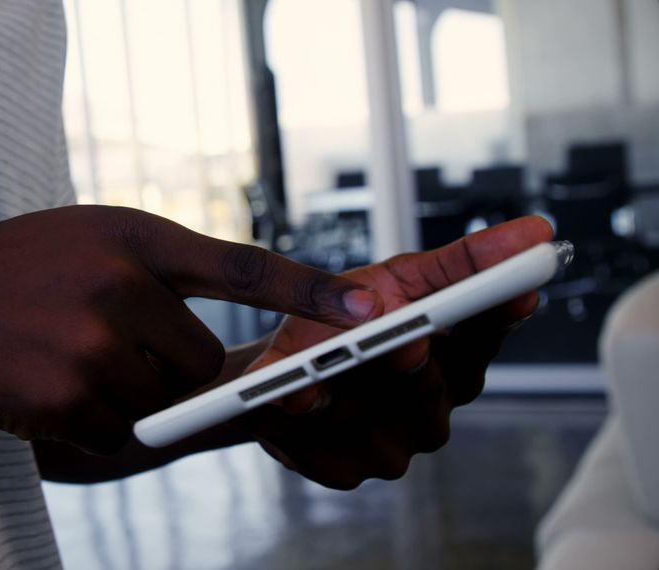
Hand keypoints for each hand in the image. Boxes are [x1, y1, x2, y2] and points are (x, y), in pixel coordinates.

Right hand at [0, 205, 378, 454]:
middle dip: (169, 372)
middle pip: (201, 362)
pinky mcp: (66, 398)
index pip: (243, 264)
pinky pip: (114, 432)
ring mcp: (93, 343)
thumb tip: (204, 326)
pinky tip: (39, 389)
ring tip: (57, 362)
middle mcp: (120, 283)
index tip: (371, 308)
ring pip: (157, 403)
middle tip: (108, 352)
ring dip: (118, 398)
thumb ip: (147, 270)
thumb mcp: (78, 239)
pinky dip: (86, 424)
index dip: (313, 288)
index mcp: (130, 234)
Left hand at [231, 216, 553, 488]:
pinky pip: (317, 438)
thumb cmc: (344, 320)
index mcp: (454, 368)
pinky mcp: (338, 470)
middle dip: (411, 364)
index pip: (483, 342)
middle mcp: (429, 416)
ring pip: (368, 416)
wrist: (275, 369)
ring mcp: (386, 450)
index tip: (512, 296)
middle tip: (407, 343)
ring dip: (341, 387)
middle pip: (427, 390)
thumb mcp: (398, 279)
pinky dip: (298, 411)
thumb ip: (460, 261)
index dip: (493, 321)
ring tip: (318, 372)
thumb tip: (535, 231)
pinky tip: (286, 394)